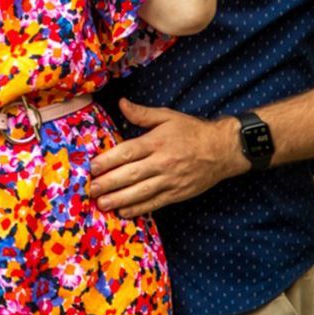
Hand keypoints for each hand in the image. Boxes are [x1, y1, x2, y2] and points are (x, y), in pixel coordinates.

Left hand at [88, 99, 247, 215]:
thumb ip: (142, 113)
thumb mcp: (168, 116)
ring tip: (102, 204)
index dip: (109, 160)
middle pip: (132, 174)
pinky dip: (139, 208)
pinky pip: (156, 203)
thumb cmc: (192, 131)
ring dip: (120, 198)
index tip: (92, 167)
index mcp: (157, 142)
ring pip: (142, 191)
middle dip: (109, 183)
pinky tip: (124, 211)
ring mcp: (171, 180)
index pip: (128, 152)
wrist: (223, 150)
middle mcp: (163, 162)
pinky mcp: (178, 194)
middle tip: (90, 189)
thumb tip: (121, 103)